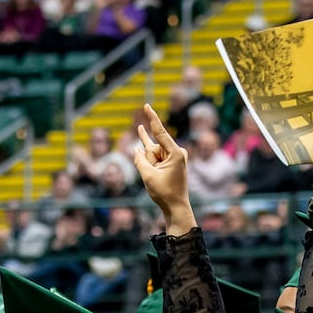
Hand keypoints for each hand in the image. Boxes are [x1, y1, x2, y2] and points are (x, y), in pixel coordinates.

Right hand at [132, 104, 194, 233]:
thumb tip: (136, 150)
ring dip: (150, 166)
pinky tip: (141, 131)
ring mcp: (174, 156)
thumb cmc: (165, 193)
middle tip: (158, 178)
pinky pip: (154, 156)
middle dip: (149, 162)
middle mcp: (176, 152)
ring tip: (159, 179)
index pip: (160, 132)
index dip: (152, 118)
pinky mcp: (170, 160)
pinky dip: (148, 155)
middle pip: (152, 149)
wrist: (176, 207)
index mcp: (175, 153)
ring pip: (152, 155)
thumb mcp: (148, 176)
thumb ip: (139, 160)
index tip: (146, 105)